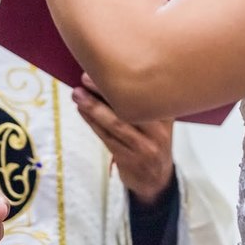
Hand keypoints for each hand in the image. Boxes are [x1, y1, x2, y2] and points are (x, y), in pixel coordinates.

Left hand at [73, 73, 174, 204]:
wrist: (156, 179)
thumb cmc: (152, 141)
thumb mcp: (159, 121)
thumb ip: (144, 102)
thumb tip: (114, 74)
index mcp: (166, 116)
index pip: (145, 94)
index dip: (126, 80)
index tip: (107, 65)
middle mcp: (159, 132)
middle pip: (129, 107)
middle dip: (104, 91)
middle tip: (86, 77)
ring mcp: (145, 148)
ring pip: (115, 123)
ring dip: (93, 107)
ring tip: (77, 94)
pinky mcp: (129, 159)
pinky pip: (107, 137)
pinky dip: (92, 122)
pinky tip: (82, 111)